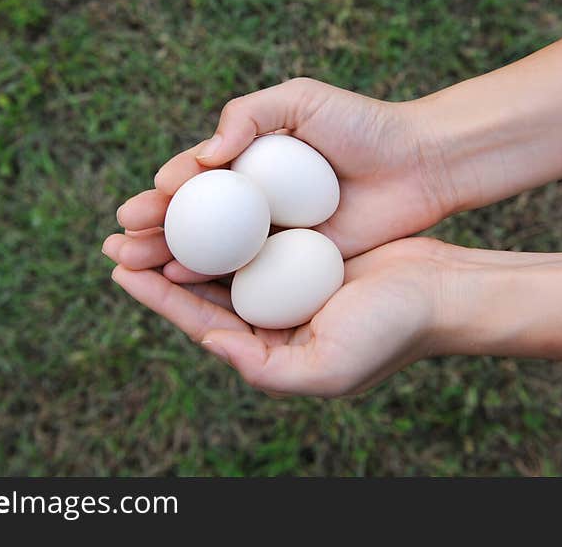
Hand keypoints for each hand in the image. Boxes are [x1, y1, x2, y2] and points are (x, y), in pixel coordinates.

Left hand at [101, 236, 467, 396]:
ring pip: (224, 254)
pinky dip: (228, 215)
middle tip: (117, 237)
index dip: (158, 297)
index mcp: (270, 347)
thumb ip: (262, 367)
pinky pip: (257, 228)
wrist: (445, 291)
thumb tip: (209, 343)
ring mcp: (289, 279)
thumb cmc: (391, 331)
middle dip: (158, 261)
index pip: (201, 322)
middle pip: (203, 286)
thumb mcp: (326, 369)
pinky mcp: (306, 246)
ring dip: (185, 234)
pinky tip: (204, 192)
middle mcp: (273, 314)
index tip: (120, 271)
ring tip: (145, 214)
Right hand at [130, 77, 454, 257]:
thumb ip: (247, 115)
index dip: (168, 190)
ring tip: (131, 263)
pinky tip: (180, 278)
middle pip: (195, 216)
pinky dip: (210, 275)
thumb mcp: (300, 100)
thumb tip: (204, 156)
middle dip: (153, 227)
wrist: (419, 163)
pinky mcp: (295, 260)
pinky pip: (246, 270)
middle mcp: (257, 198)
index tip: (146, 201)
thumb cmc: (362, 125)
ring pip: (212, 247)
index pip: (198, 176)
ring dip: (168, 255)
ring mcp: (274, 232)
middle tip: (120, 239)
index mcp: (253, 158)